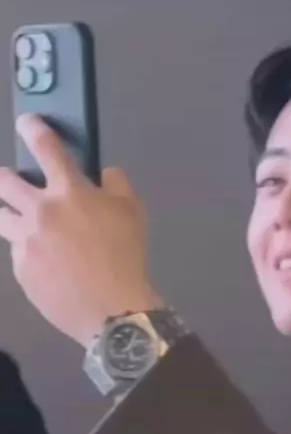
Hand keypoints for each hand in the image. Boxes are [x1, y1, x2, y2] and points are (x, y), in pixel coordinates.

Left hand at [0, 115, 163, 346]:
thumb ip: (117, 184)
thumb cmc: (126, 257)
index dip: (34, 129)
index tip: (27, 122)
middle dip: (5, 176)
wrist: (112, 311)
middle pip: (4, 182)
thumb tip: (104, 174)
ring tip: (24, 222)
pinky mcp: (21, 270)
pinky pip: (17, 251)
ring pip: (2, 217)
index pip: (47, 149)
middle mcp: (39, 212)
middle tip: (11, 179)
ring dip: (11, 214)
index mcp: (69, 192)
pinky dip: (28, 250)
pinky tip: (48, 263)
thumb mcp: (134, 212)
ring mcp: (25, 242)